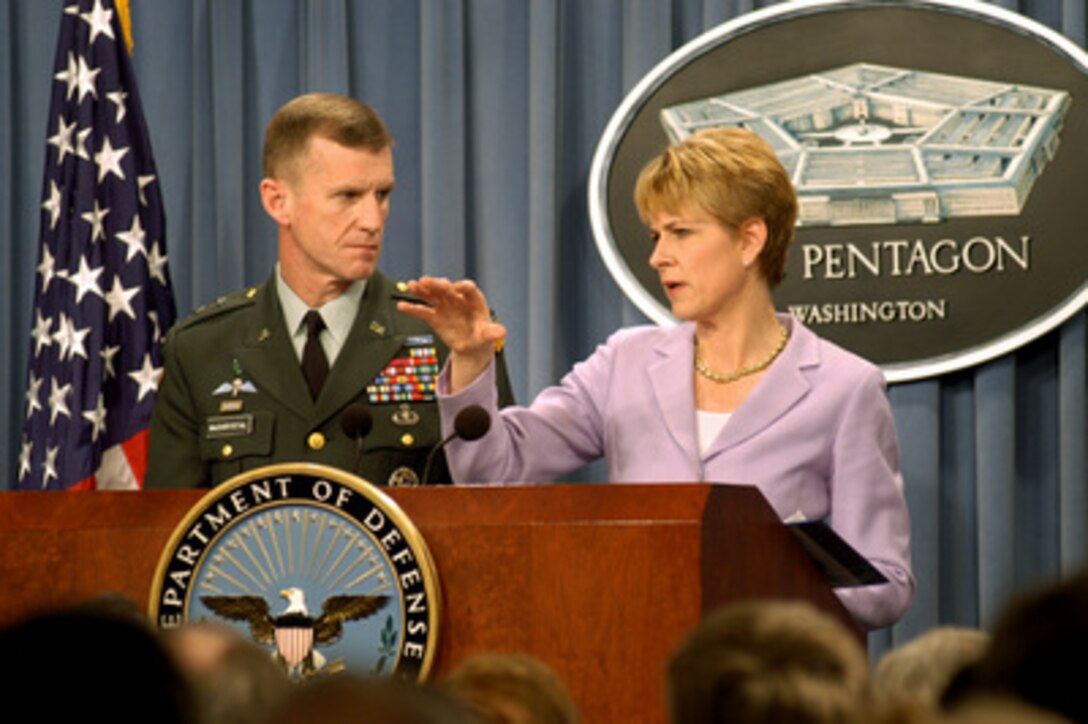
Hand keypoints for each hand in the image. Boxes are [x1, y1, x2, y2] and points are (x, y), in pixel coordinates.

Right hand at [397, 276, 505, 391]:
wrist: (472, 346)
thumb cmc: (482, 336)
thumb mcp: (488, 335)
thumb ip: (493, 332)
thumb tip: (502, 332)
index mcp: (474, 300)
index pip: (469, 290)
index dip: (463, 287)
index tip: (457, 287)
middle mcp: (457, 299)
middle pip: (446, 289)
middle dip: (437, 284)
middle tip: (426, 280)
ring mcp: (444, 306)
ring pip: (432, 295)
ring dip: (422, 290)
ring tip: (411, 285)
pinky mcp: (434, 316)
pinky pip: (422, 310)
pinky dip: (412, 308)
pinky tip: (401, 306)